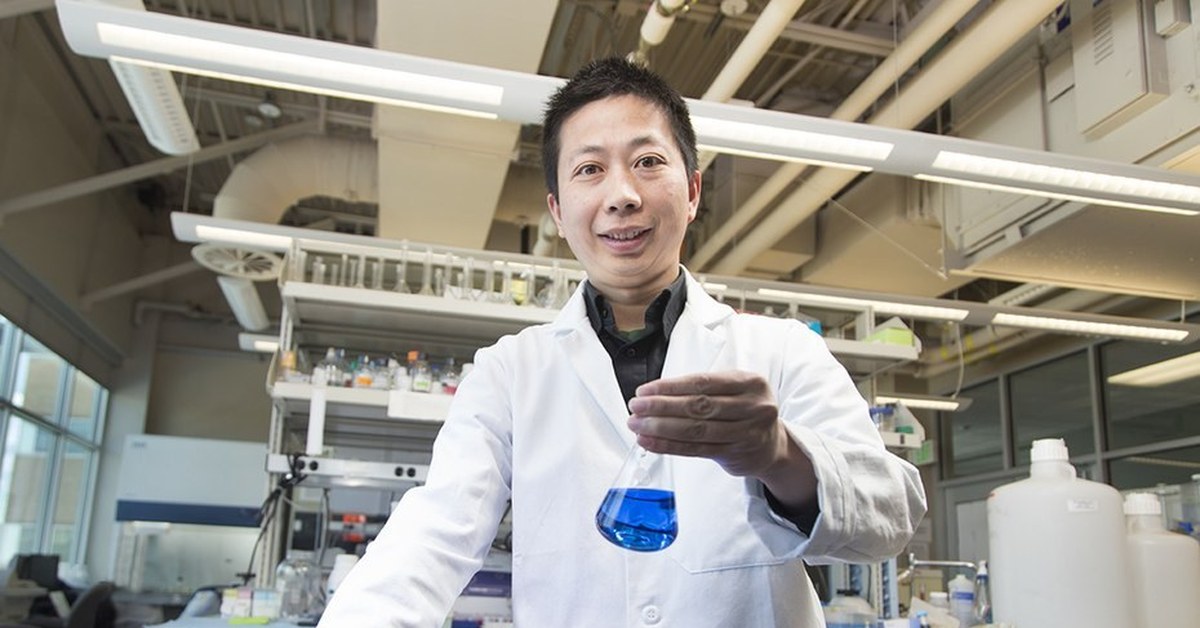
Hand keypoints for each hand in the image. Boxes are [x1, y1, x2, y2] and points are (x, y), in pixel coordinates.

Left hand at [626, 371, 790, 477]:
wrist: (772, 444)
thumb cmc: (744, 411)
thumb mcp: (735, 390)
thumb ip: (703, 389)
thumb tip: (655, 393)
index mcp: (750, 382)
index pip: (703, 382)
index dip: (670, 386)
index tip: (645, 390)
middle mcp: (753, 407)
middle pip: (698, 406)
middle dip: (661, 407)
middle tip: (636, 407)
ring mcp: (747, 433)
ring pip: (696, 430)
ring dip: (661, 428)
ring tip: (637, 425)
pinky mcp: (736, 454)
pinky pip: (696, 450)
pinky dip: (669, 446)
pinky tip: (650, 442)